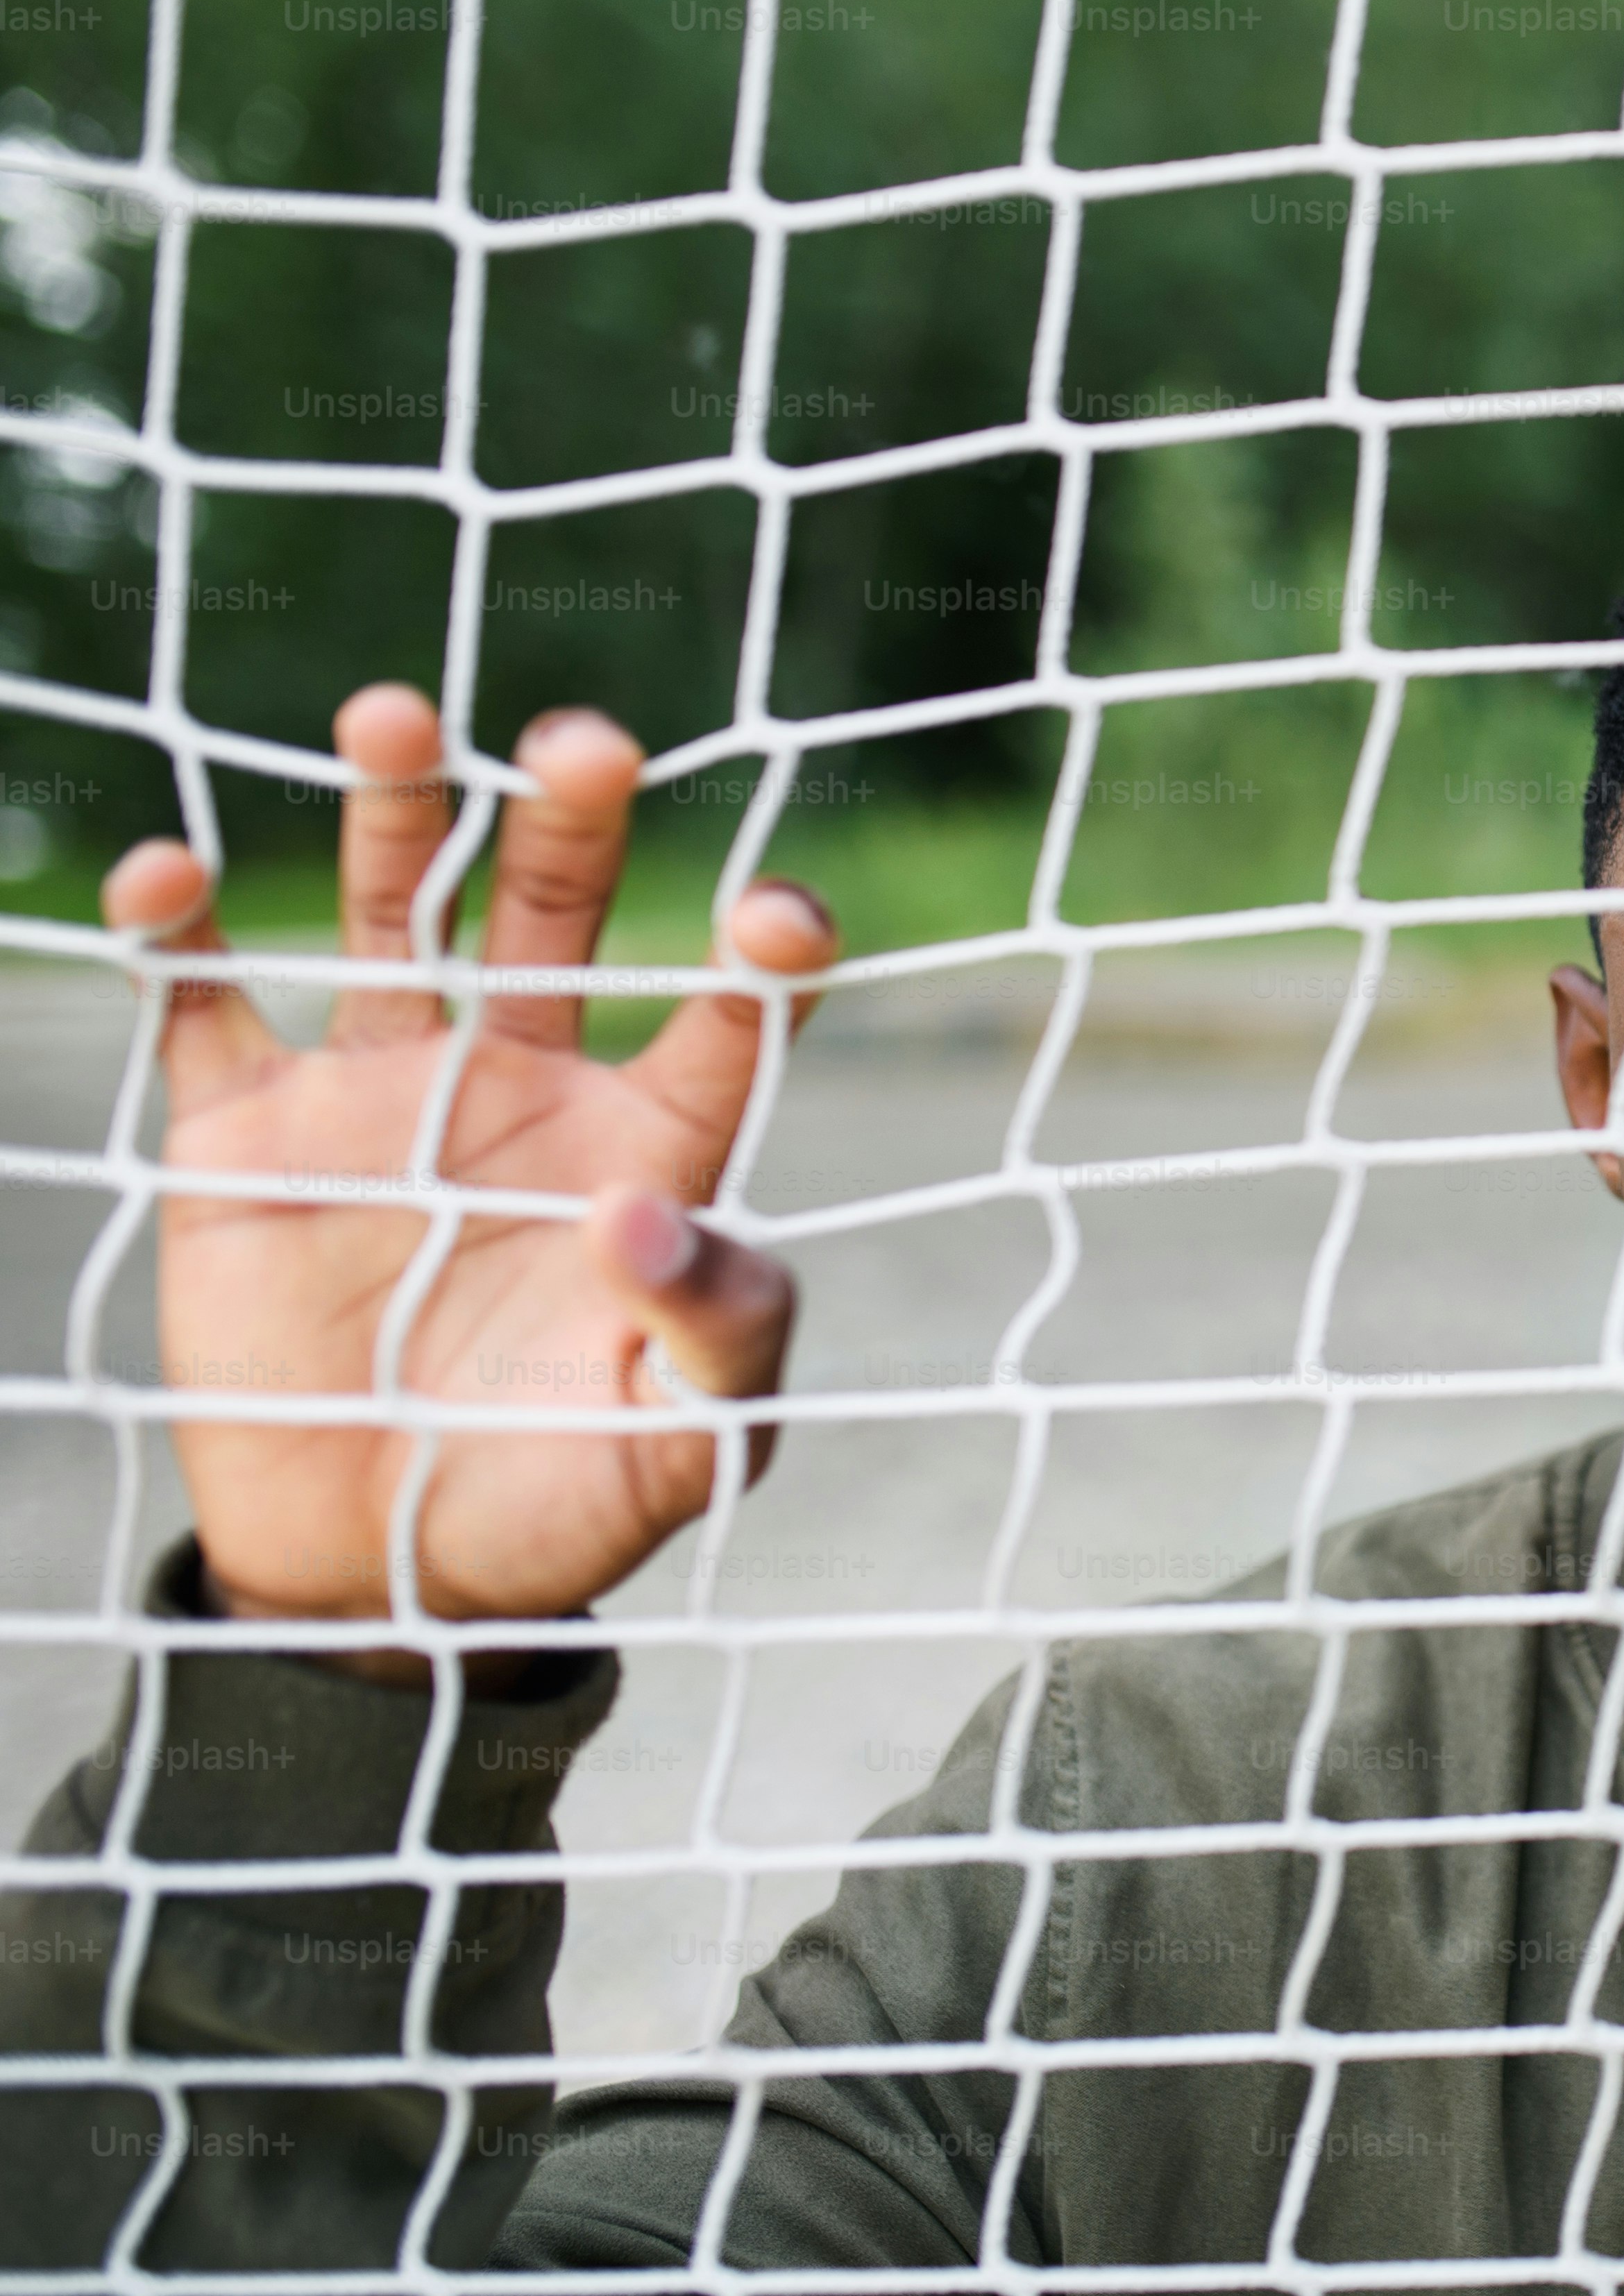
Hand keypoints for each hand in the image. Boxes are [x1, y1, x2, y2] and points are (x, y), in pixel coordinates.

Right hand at [111, 686, 837, 1681]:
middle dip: (571, 820)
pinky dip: (181, 931)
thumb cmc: (567, 1502)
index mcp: (651, 1146)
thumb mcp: (687, 1445)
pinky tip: (170, 871)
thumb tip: (642, 1219)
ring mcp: (378, 1095)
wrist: (392, 1576)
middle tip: (586, 743)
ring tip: (398, 718)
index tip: (781, 917)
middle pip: (558, 914)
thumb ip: (714, 1337)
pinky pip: (204, 1006)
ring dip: (396, 812)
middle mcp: (522, 1088)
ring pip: (394, 914)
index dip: (763, 954)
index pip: (727, 1017)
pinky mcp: (245, 1137)